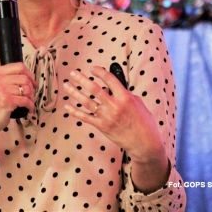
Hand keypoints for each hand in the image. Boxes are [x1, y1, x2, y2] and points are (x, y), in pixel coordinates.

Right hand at [0, 62, 37, 140]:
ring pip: (27, 89)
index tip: (32, 82)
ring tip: (28, 102)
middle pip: (25, 78)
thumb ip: (9, 77)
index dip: (29, 74)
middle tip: (30, 95)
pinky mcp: (6, 101)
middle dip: (31, 88)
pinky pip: (26, 100)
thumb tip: (31, 78)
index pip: (19, 66)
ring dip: (31, 97)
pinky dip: (30, 105)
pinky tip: (29, 108)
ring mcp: (0, 89)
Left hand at [63, 66, 168, 192]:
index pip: (109, 79)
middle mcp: (114, 106)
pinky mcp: (102, 127)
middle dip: (82, 79)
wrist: (144, 143)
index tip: (92, 68)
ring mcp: (107, 117)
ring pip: (87, 102)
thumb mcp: (138, 103)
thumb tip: (112, 87)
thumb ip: (125, 94)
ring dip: (75, 92)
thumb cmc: (143, 122)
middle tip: (73, 73)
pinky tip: (67, 106)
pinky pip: (85, 117)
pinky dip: (75, 112)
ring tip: (66, 85)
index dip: (99, 72)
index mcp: (125, 97)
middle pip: (94, 89)